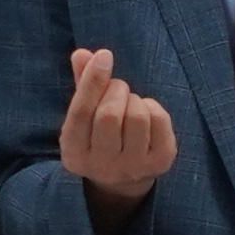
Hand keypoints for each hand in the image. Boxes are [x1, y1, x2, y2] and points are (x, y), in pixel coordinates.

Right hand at [58, 45, 177, 211]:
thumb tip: (82, 53)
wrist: (123, 181)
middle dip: (115, 90)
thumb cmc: (99, 137)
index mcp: (74, 153)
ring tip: (129, 104)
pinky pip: (159, 121)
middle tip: (117, 88)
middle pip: (109, 114)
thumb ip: (82, 85)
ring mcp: (133, 168)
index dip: (92, 81)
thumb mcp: (85, 116)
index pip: (81, 112)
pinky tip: (145, 114)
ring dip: (134, 99)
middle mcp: (101, 166)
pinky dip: (152, 107)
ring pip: (136, 116)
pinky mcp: (160, 163)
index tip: (104, 55)